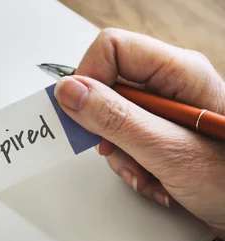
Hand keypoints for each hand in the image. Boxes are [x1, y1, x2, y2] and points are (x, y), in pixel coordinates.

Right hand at [54, 28, 224, 238]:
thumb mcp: (168, 150)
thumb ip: (116, 118)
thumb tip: (71, 92)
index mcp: (179, 72)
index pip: (112, 49)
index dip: (88, 79)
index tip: (80, 114)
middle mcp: (171, 85)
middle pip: (107, 87)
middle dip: (104, 129)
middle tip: (117, 151)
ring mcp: (165, 111)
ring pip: (111, 120)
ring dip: (120, 156)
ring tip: (147, 174)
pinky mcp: (162, 134)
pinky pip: (124, 142)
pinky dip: (131, 167)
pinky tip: (155, 182)